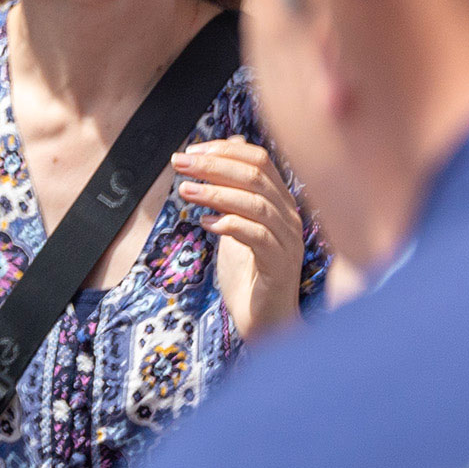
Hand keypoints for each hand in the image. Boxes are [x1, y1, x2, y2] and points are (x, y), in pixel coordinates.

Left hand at [175, 139, 304, 342]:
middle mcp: (289, 216)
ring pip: (255, 203)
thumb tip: (217, 153)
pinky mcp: (280, 264)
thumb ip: (229, 191)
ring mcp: (288, 240)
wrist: (262, 317)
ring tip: (184, 191)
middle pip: (255, 176)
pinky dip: (229, 224)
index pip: (259, 159)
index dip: (224, 149)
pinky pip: (257, 235)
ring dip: (215, 193)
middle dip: (212, 165)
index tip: (191, 151)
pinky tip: (205, 224)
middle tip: (179, 163)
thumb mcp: (233, 222)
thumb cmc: (246, 270)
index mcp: (279, 200)